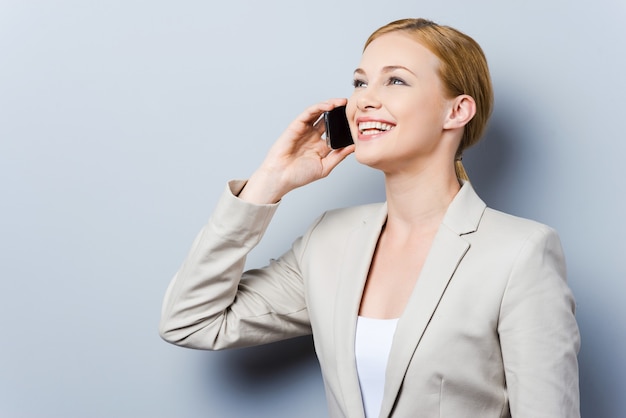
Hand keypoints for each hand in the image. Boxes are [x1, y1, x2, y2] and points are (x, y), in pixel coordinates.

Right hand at [239, 99, 354, 203]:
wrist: (281, 177)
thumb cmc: (299, 175)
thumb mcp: (325, 167)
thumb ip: (339, 156)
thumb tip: (354, 147)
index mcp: (320, 145)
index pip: (335, 131)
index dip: (345, 124)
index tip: (357, 120)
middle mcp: (313, 135)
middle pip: (329, 119)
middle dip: (340, 111)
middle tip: (352, 106)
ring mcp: (305, 129)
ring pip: (319, 112)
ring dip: (331, 105)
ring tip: (342, 102)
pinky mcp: (297, 125)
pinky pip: (309, 112)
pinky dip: (319, 107)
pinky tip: (329, 106)